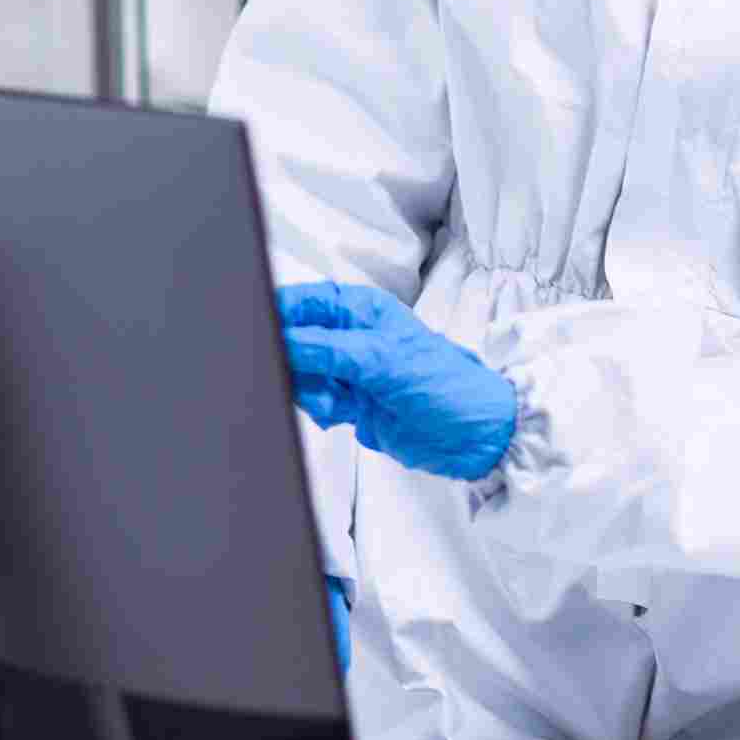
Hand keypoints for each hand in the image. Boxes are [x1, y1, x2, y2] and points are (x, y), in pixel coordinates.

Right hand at [278, 282, 517, 481]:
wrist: (474, 438)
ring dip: (308, 390)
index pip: (302, 302)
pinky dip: (318, 409)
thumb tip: (281, 340)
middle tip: (312, 379)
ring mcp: (350, 371)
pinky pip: (312, 401)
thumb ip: (327, 349)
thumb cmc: (449, 386)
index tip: (264, 339)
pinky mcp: (350, 403)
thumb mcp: (383, 361)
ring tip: (337, 402)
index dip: (278, 317)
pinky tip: (341, 415)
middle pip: (292, 340)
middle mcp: (352, 336)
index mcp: (361, 310)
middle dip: (293, 362)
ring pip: (298, 374)